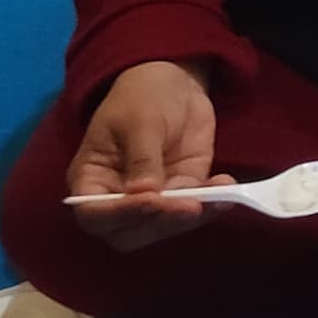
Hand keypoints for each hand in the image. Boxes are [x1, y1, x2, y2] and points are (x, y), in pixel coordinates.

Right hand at [68, 59, 226, 251]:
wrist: (173, 83)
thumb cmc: (141, 97)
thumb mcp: (139, 121)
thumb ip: (142, 158)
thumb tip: (145, 194)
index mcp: (91, 180)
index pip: (94, 215)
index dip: (120, 215)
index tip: (150, 200)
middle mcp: (117, 199)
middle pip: (129, 234)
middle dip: (159, 224)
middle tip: (187, 205)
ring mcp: (151, 200)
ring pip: (164, 228)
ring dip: (189, 218)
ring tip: (214, 196)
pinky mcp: (182, 193)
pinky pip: (194, 210)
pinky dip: (212, 205)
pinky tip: (226, 188)